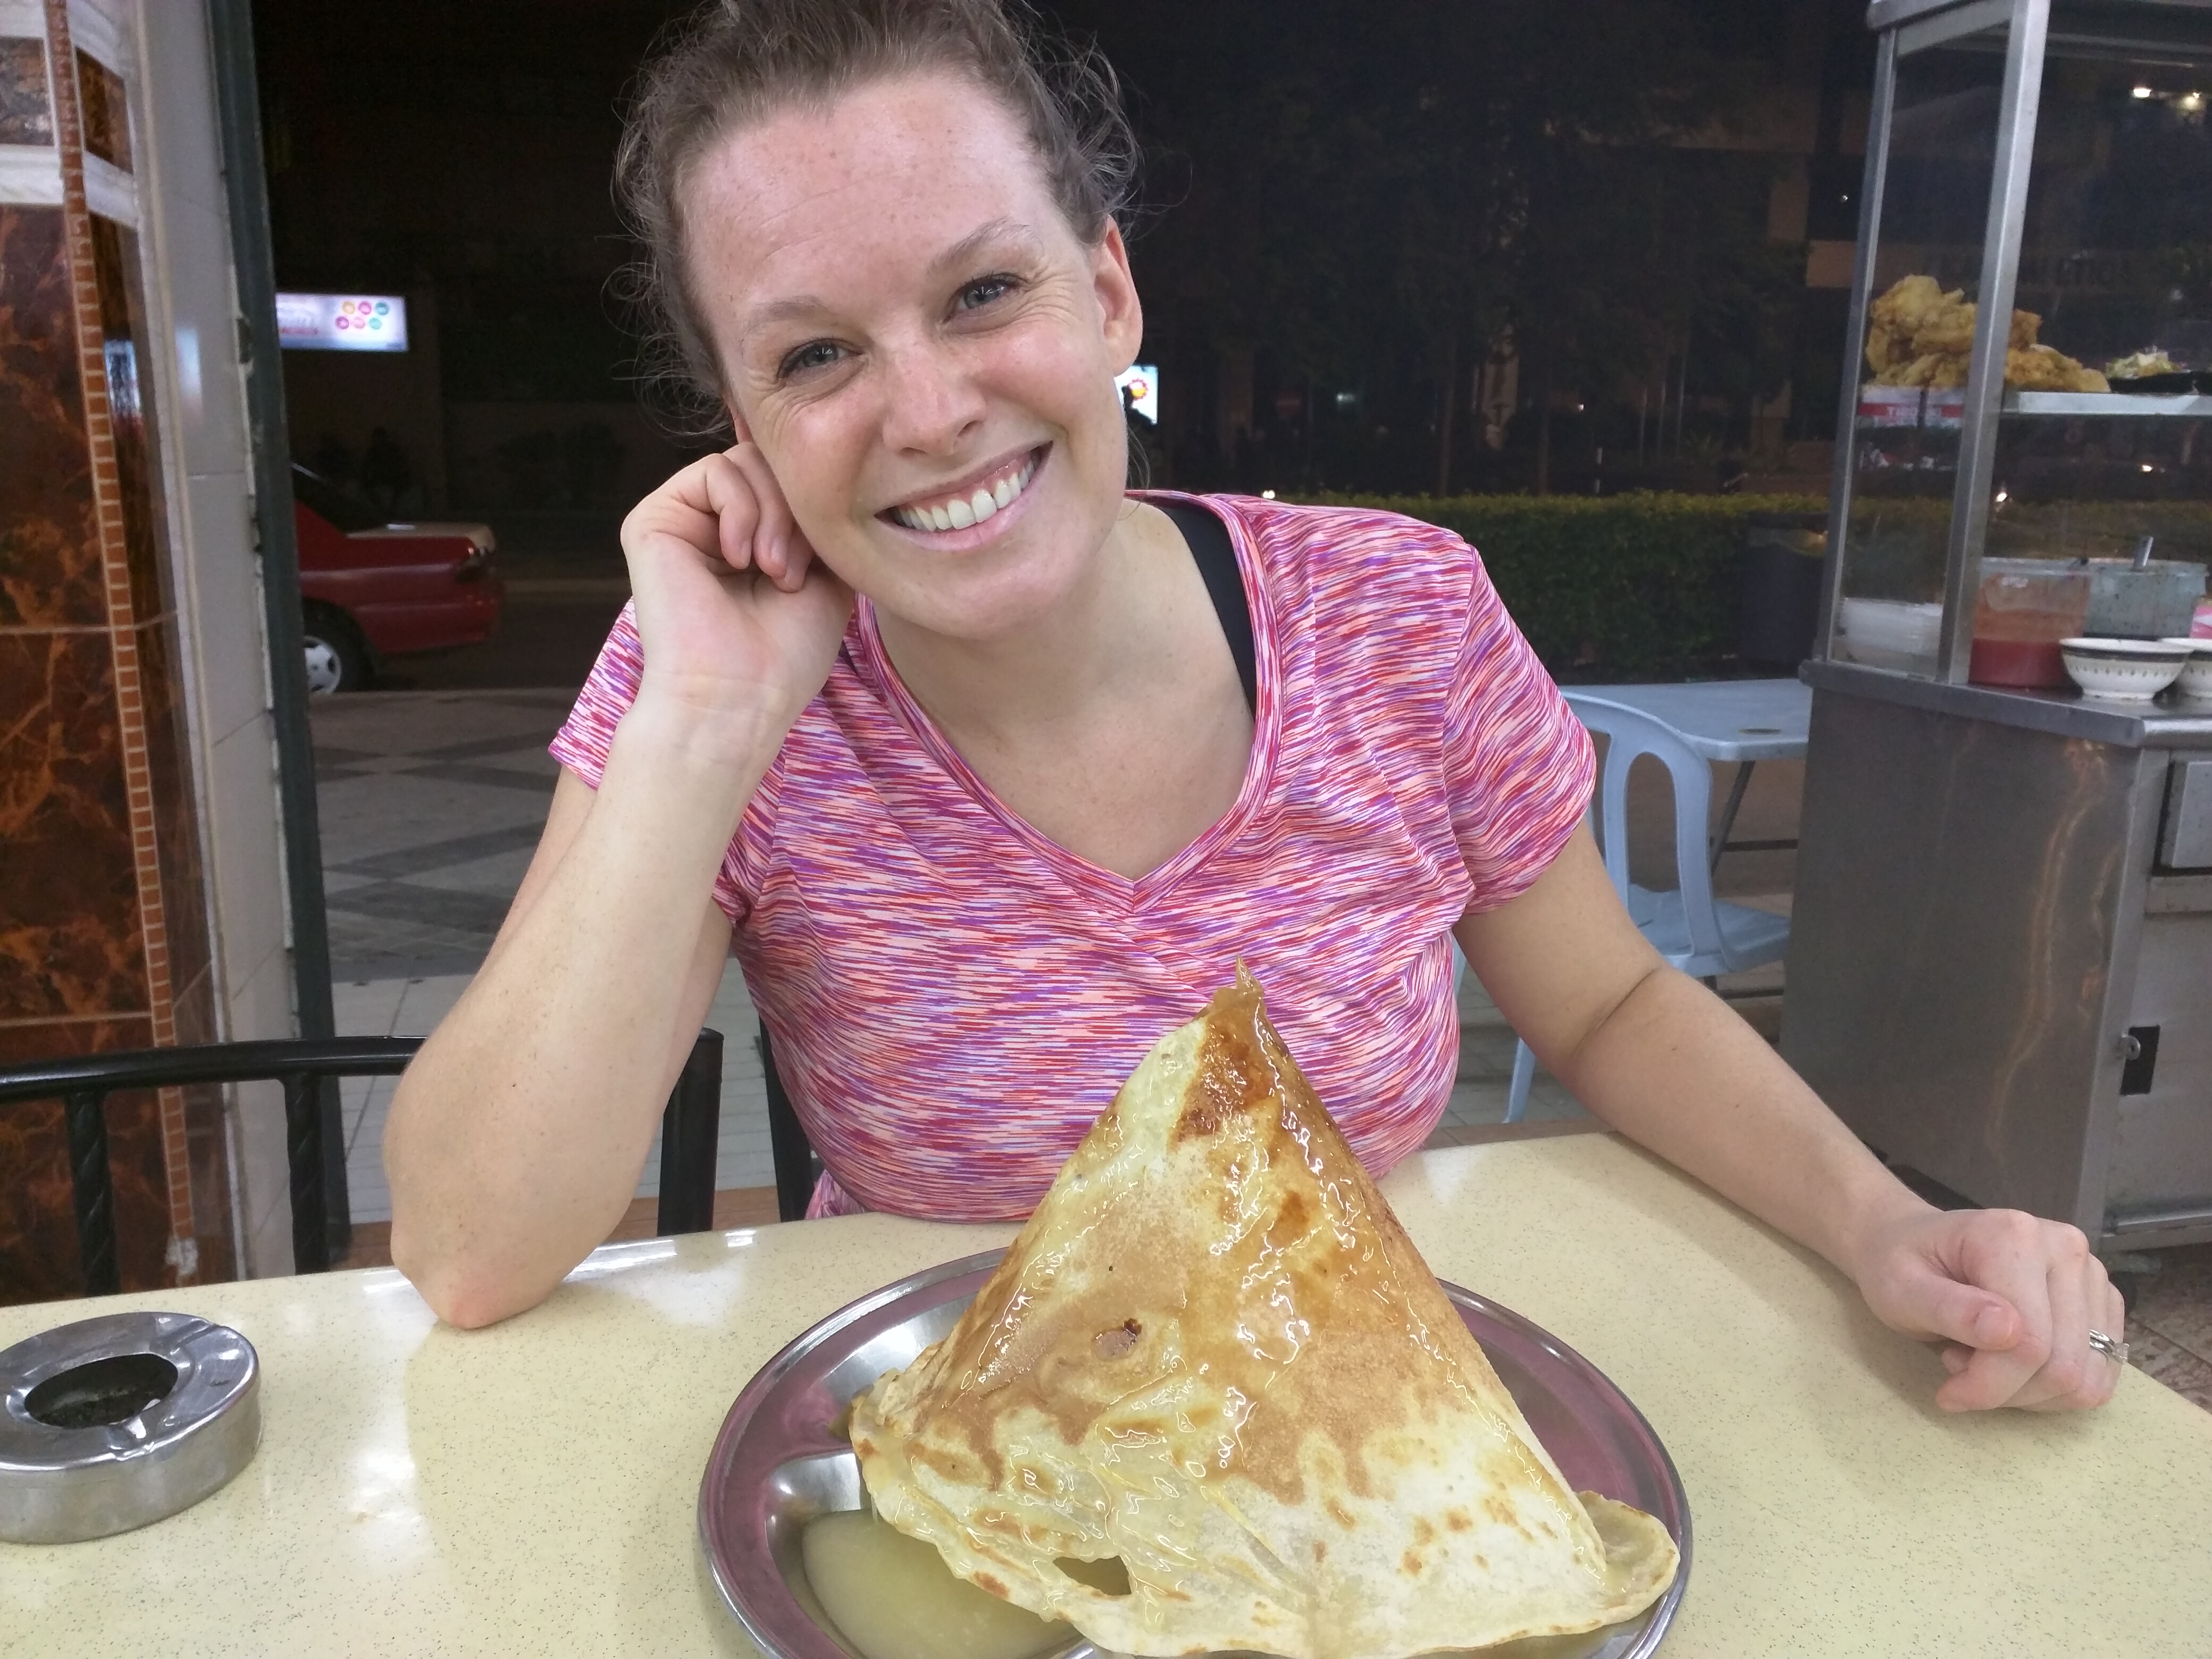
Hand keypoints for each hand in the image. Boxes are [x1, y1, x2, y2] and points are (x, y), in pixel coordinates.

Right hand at [620, 441, 853, 729]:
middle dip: (798, 511)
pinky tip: (739, 558)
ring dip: (775, 515)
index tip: (827, 561)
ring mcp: (683, 520)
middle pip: (772, 463)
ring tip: (773, 571)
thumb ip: (820, 520)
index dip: (818, 506)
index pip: (792, 480)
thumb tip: (823, 467)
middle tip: (793, 573)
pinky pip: (714, 469)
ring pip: (747, 461)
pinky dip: (742, 509)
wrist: (739, 695)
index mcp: (751, 539)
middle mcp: (715, 525)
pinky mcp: (653, 519)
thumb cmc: (786, 654)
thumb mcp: (829, 574)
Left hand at [1850, 1204, 2124, 1411]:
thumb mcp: (1901, 1289)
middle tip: (1959, 1367)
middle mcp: (2066, 1248)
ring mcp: (2092, 1274)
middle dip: (2007, 1390)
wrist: (1910, 1242)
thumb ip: (1950, 1309)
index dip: (1989, 1385)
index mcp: (2015, 1236)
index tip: (1948, 1393)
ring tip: (1982, 1358)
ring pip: (2087, 1378)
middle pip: (2064, 1365)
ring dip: (2030, 1391)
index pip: (2030, 1343)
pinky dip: (2055, 1389)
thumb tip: (2008, 1332)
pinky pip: (2099, 1376)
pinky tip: (2013, 1361)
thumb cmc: (1899, 1265)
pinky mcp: (2102, 1301)